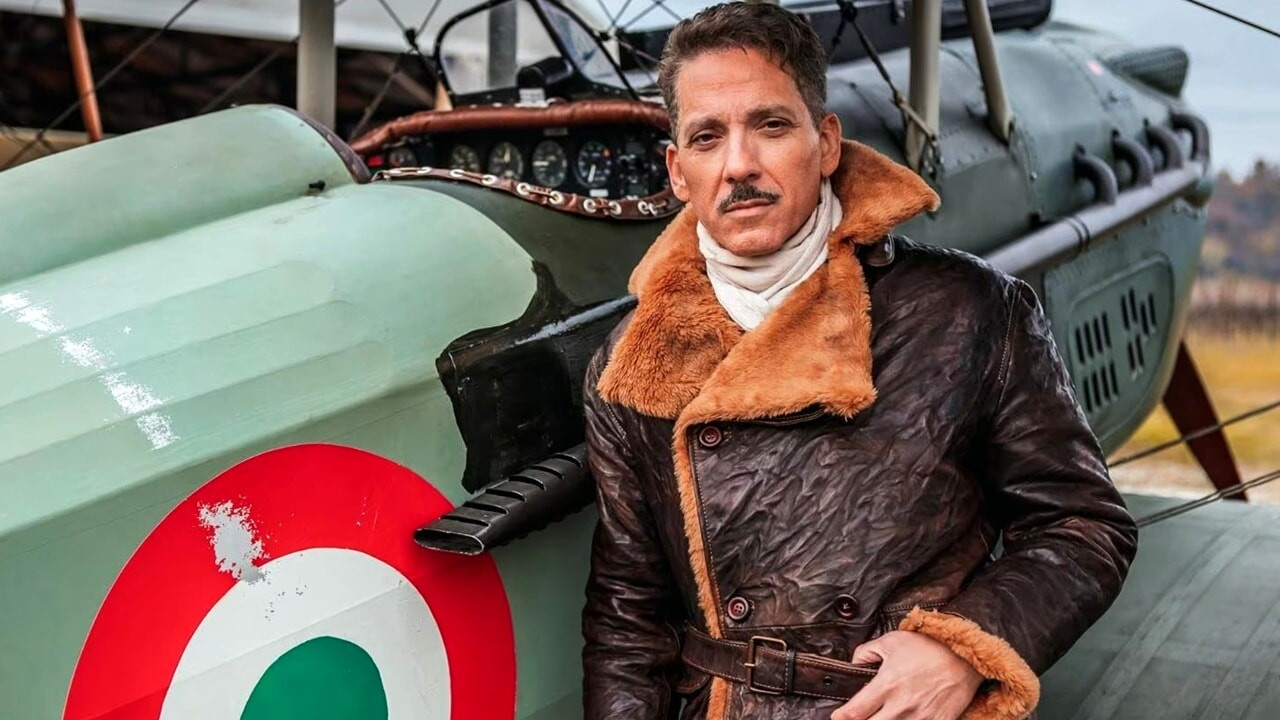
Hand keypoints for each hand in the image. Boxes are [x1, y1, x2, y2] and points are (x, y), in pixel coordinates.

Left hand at [831, 630, 983, 719]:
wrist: (965, 656)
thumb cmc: (928, 647)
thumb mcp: (891, 641)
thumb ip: (867, 652)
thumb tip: (854, 663)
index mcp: (887, 685)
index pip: (855, 711)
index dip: (841, 717)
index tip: (837, 717)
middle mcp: (901, 705)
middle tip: (858, 719)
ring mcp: (920, 718)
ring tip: (881, 717)